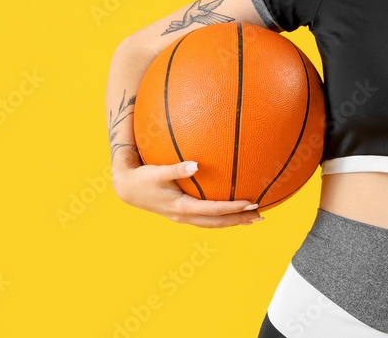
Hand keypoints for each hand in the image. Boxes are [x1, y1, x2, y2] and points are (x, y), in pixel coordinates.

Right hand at [113, 159, 262, 227]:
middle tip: (261, 216)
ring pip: (213, 223)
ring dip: (233, 221)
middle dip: (239, 220)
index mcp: (181, 207)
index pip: (213, 211)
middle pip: (218, 222)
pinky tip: (231, 211)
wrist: (126, 188)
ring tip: (252, 218)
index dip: (233, 209)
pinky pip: (206, 218)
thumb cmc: (142, 177)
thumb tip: (196, 164)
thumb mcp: (157, 172)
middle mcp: (184, 216)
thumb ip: (177, 168)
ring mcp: (183, 217)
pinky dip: (221, 217)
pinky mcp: (181, 213)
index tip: (251, 203)